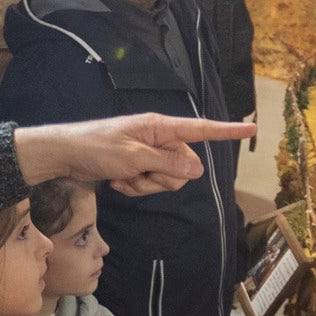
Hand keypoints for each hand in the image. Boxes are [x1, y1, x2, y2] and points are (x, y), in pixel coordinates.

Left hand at [13, 115, 255, 196]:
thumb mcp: (133, 157)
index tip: (252, 129)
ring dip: (146, 186)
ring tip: (123, 180)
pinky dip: (135, 189)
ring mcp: (148, 155)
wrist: (64, 157)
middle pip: (184, 167)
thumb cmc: (95, 148)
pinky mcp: (138, 168)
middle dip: (163, 179)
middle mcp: (158, 139)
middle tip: (137, 175)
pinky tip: (117, 184)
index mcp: (160, 127)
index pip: (201, 129)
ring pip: (168, 180)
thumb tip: (198, 169)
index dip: (227, 131)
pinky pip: (150, 186)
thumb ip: (168, 163)